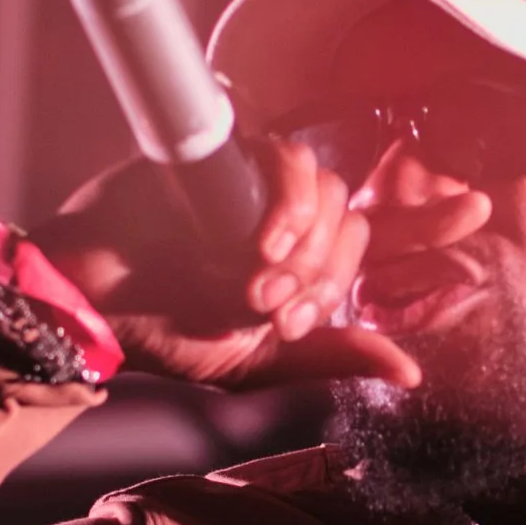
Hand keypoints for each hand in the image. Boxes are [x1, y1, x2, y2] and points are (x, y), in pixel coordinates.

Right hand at [31, 142, 420, 393]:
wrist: (95, 306)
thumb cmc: (167, 331)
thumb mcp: (261, 360)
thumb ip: (331, 357)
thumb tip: (409, 373)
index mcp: (301, 261)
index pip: (372, 241)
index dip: (406, 238)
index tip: (430, 237)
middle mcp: (284, 215)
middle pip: (350, 219)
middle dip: (321, 273)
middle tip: (270, 305)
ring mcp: (255, 180)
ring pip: (325, 187)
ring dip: (305, 244)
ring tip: (257, 282)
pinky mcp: (223, 151)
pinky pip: (282, 153)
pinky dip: (286, 200)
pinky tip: (262, 242)